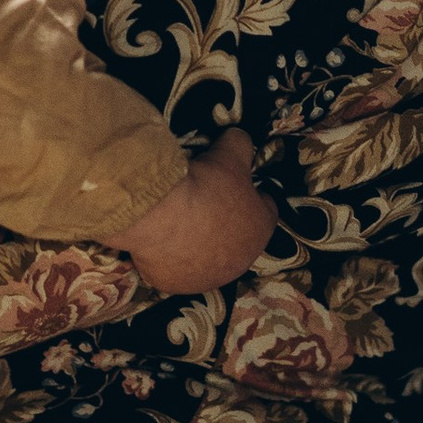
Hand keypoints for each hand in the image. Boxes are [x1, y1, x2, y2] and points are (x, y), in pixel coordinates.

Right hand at [124, 131, 278, 295]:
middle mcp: (239, 261)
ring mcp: (206, 277)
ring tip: (177, 220)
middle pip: (235, 238)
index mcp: (261, 228)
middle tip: (202, 202)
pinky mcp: (174, 284)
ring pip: (204, 257)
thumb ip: (241, 145)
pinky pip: (172, 267)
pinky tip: (158, 236)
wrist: (163, 214)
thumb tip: (240, 139)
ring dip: (196, 242)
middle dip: (222, 222)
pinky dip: (167, 254)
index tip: (235, 184)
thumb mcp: (230, 153)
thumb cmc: (206, 186)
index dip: (251, 195)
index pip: (265, 209)